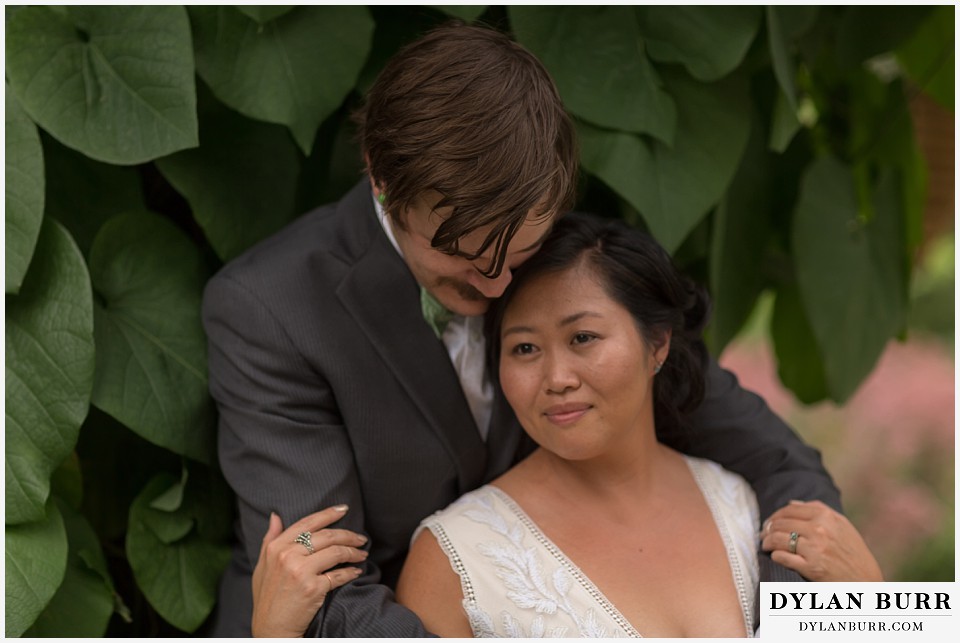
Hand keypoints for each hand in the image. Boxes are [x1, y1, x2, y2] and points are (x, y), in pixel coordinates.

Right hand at [251, 505, 368, 636]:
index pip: (308, 523)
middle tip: (361, 538)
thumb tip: (276, 515)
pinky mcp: (313, 588)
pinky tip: (356, 571)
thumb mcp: (261, 566)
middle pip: (327, 536)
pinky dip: (351, 571)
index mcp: (275, 547)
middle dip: (349, 535)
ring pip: (336, 552)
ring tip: (362, 553)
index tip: (344, 509)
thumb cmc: (267, 598)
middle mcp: (287, 555)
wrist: (271, 629)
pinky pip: (339, 574)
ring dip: (354, 551)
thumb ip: (269, 539)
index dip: (328, 513)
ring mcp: (300, 571)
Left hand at [761, 500, 882, 581]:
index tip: (769, 523)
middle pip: (781, 524)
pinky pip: (782, 557)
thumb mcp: (842, 526)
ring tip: (766, 545)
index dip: (775, 516)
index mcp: (826, 517)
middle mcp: (820, 530)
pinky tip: (775, 556)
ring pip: (778, 539)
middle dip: (768, 529)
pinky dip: (775, 556)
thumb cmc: (853, 553)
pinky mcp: (811, 567)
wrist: (866, 581)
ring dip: (767, 542)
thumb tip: (792, 503)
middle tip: (763, 534)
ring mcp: (815, 549)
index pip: (789, 510)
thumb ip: (819, 510)